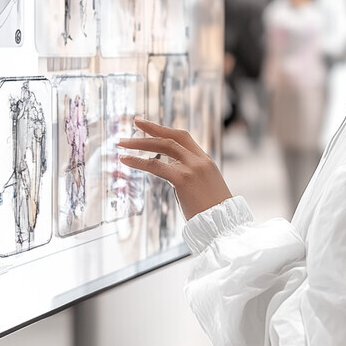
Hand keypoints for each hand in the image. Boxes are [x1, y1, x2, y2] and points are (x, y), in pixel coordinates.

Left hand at [117, 118, 233, 220]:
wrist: (224, 224)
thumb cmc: (213, 213)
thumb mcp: (205, 187)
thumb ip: (191, 176)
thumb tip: (173, 173)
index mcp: (205, 160)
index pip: (183, 137)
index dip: (165, 129)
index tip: (149, 125)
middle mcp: (199, 160)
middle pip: (172, 137)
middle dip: (152, 128)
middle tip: (135, 121)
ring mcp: (192, 168)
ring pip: (163, 146)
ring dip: (139, 143)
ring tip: (121, 143)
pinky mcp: (183, 180)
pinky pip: (156, 166)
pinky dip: (138, 161)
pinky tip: (125, 160)